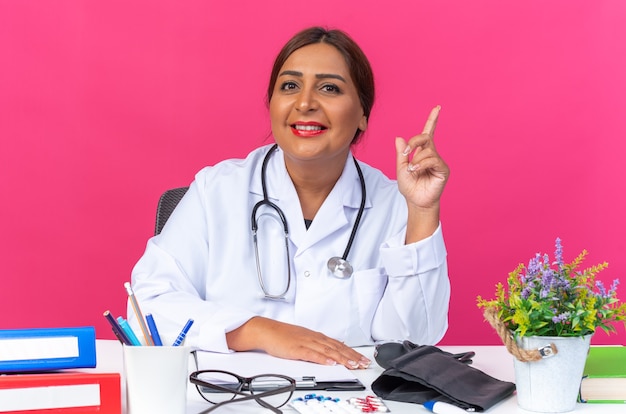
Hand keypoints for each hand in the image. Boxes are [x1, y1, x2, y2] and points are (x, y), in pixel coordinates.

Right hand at [226, 317, 370, 369]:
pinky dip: (322, 358)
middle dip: (352, 357)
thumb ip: (317, 345)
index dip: (352, 353)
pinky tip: (330, 363)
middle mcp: (314, 338)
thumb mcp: (304, 339)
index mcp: (316, 336)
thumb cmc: (283, 336)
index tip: (363, 360)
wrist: (266, 330)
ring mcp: (306, 342)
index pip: (338, 345)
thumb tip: (332, 351)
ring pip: (328, 351)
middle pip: (337, 348)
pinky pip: (311, 354)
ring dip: (342, 358)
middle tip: (364, 364)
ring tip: (353, 365)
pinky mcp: (296, 349)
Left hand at [395, 106, 449, 241]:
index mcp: (421, 152)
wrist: (416, 201)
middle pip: (425, 137)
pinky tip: (416, 171)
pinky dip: (421, 164)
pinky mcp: (443, 169)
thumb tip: (399, 138)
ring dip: (415, 160)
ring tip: (412, 171)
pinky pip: (432, 160)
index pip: (428, 133)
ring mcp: (438, 161)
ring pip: (427, 150)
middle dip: (415, 141)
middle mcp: (431, 154)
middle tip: (406, 154)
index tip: (437, 107)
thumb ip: (401, 153)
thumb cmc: (410, 187)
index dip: (433, 120)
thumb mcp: (400, 168)